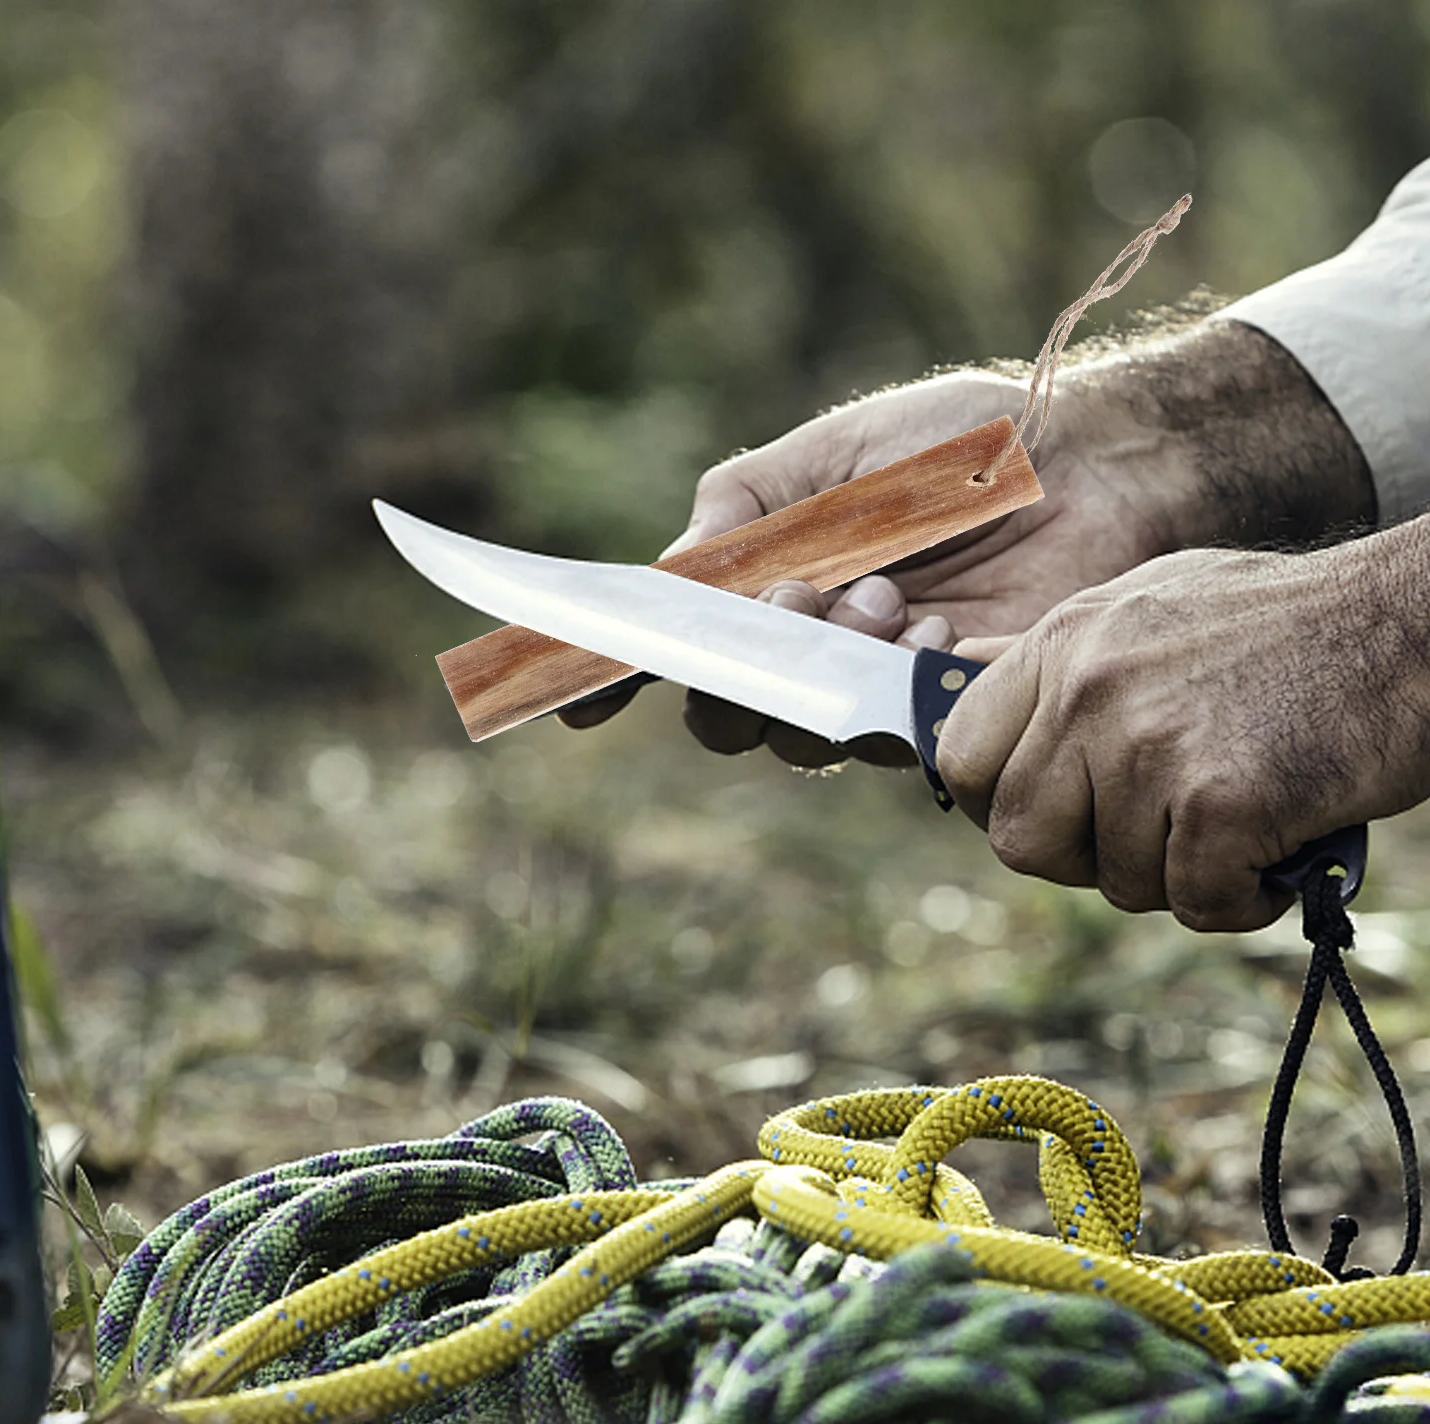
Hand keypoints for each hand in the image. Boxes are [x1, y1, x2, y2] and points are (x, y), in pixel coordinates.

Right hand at [560, 322, 1371, 770]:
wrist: (1105, 458)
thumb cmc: (968, 442)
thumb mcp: (834, 453)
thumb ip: (741, 507)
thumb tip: (669, 577)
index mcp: (773, 590)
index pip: (676, 653)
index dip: (610, 681)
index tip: (562, 703)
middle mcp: (815, 655)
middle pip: (727, 717)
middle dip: (742, 668)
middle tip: (803, 597)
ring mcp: (880, 694)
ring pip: (799, 737)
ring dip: (825, 663)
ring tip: (892, 594)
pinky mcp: (953, 718)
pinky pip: (890, 736)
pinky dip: (900, 675)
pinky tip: (945, 622)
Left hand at [936, 526, 1429, 930]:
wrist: (1419, 622)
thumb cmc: (1289, 624)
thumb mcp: (1149, 604)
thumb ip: (1055, 658)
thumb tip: (952, 675)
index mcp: (1063, 642)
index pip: (959, 757)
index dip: (996, 806)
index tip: (1053, 818)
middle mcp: (1090, 690)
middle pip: (1020, 841)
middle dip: (1083, 860)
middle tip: (1154, 836)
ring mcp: (1149, 746)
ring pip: (1114, 881)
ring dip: (1179, 874)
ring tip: (1241, 818)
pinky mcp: (1219, 802)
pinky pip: (1195, 903)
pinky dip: (1241, 898)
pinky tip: (1278, 848)